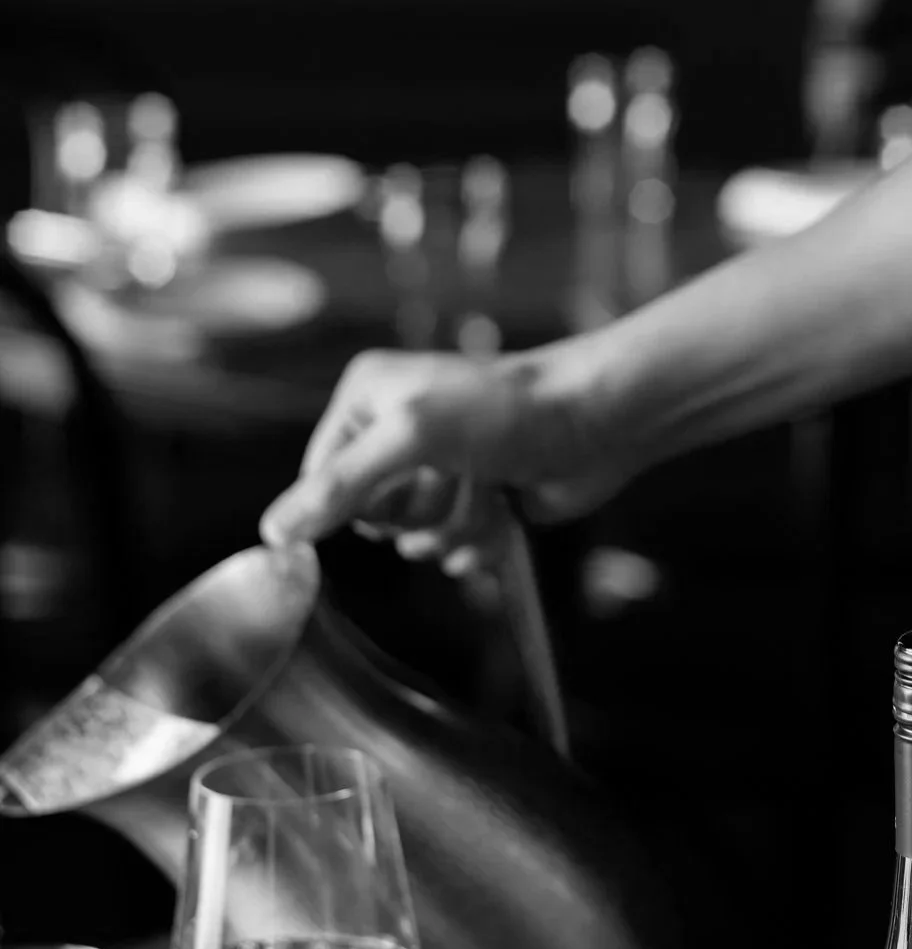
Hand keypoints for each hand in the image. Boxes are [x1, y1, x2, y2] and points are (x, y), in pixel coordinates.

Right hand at [259, 342, 626, 566]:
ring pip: (412, 540)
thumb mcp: (414, 436)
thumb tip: (274, 532)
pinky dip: (478, 542)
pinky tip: (504, 515)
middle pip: (369, 517)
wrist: (600, 421)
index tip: (398, 484)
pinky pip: (450, 550)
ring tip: (489, 490)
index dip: (357, 503)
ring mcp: (438, 468)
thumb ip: (341, 485)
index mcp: (366, 398)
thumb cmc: (511, 410)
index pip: (319, 482)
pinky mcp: (475, 499)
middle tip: (455, 475)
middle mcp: (396, 431)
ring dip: (454, 528)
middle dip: (418, 511)